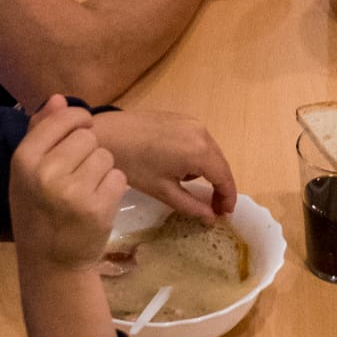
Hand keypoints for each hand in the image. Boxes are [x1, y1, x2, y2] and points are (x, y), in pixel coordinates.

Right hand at [9, 97, 126, 270]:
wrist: (50, 263)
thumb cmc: (37, 211)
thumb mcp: (27, 172)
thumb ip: (41, 131)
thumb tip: (58, 98)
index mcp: (24, 159)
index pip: (63, 118)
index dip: (78, 122)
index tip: (78, 134)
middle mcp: (45, 173)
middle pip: (88, 137)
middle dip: (88, 152)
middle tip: (75, 177)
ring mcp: (72, 192)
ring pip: (106, 156)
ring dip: (102, 171)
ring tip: (84, 191)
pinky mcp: (97, 208)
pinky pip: (118, 177)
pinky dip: (113, 189)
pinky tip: (96, 204)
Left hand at [96, 108, 237, 219]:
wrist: (108, 135)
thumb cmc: (134, 166)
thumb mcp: (163, 191)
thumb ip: (191, 205)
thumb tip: (211, 218)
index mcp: (199, 151)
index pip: (224, 177)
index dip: (227, 197)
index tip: (225, 214)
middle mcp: (202, 132)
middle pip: (220, 163)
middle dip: (219, 185)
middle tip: (214, 207)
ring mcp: (192, 122)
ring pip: (210, 151)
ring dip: (208, 170)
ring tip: (193, 188)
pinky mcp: (182, 117)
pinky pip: (199, 140)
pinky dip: (197, 156)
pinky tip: (180, 167)